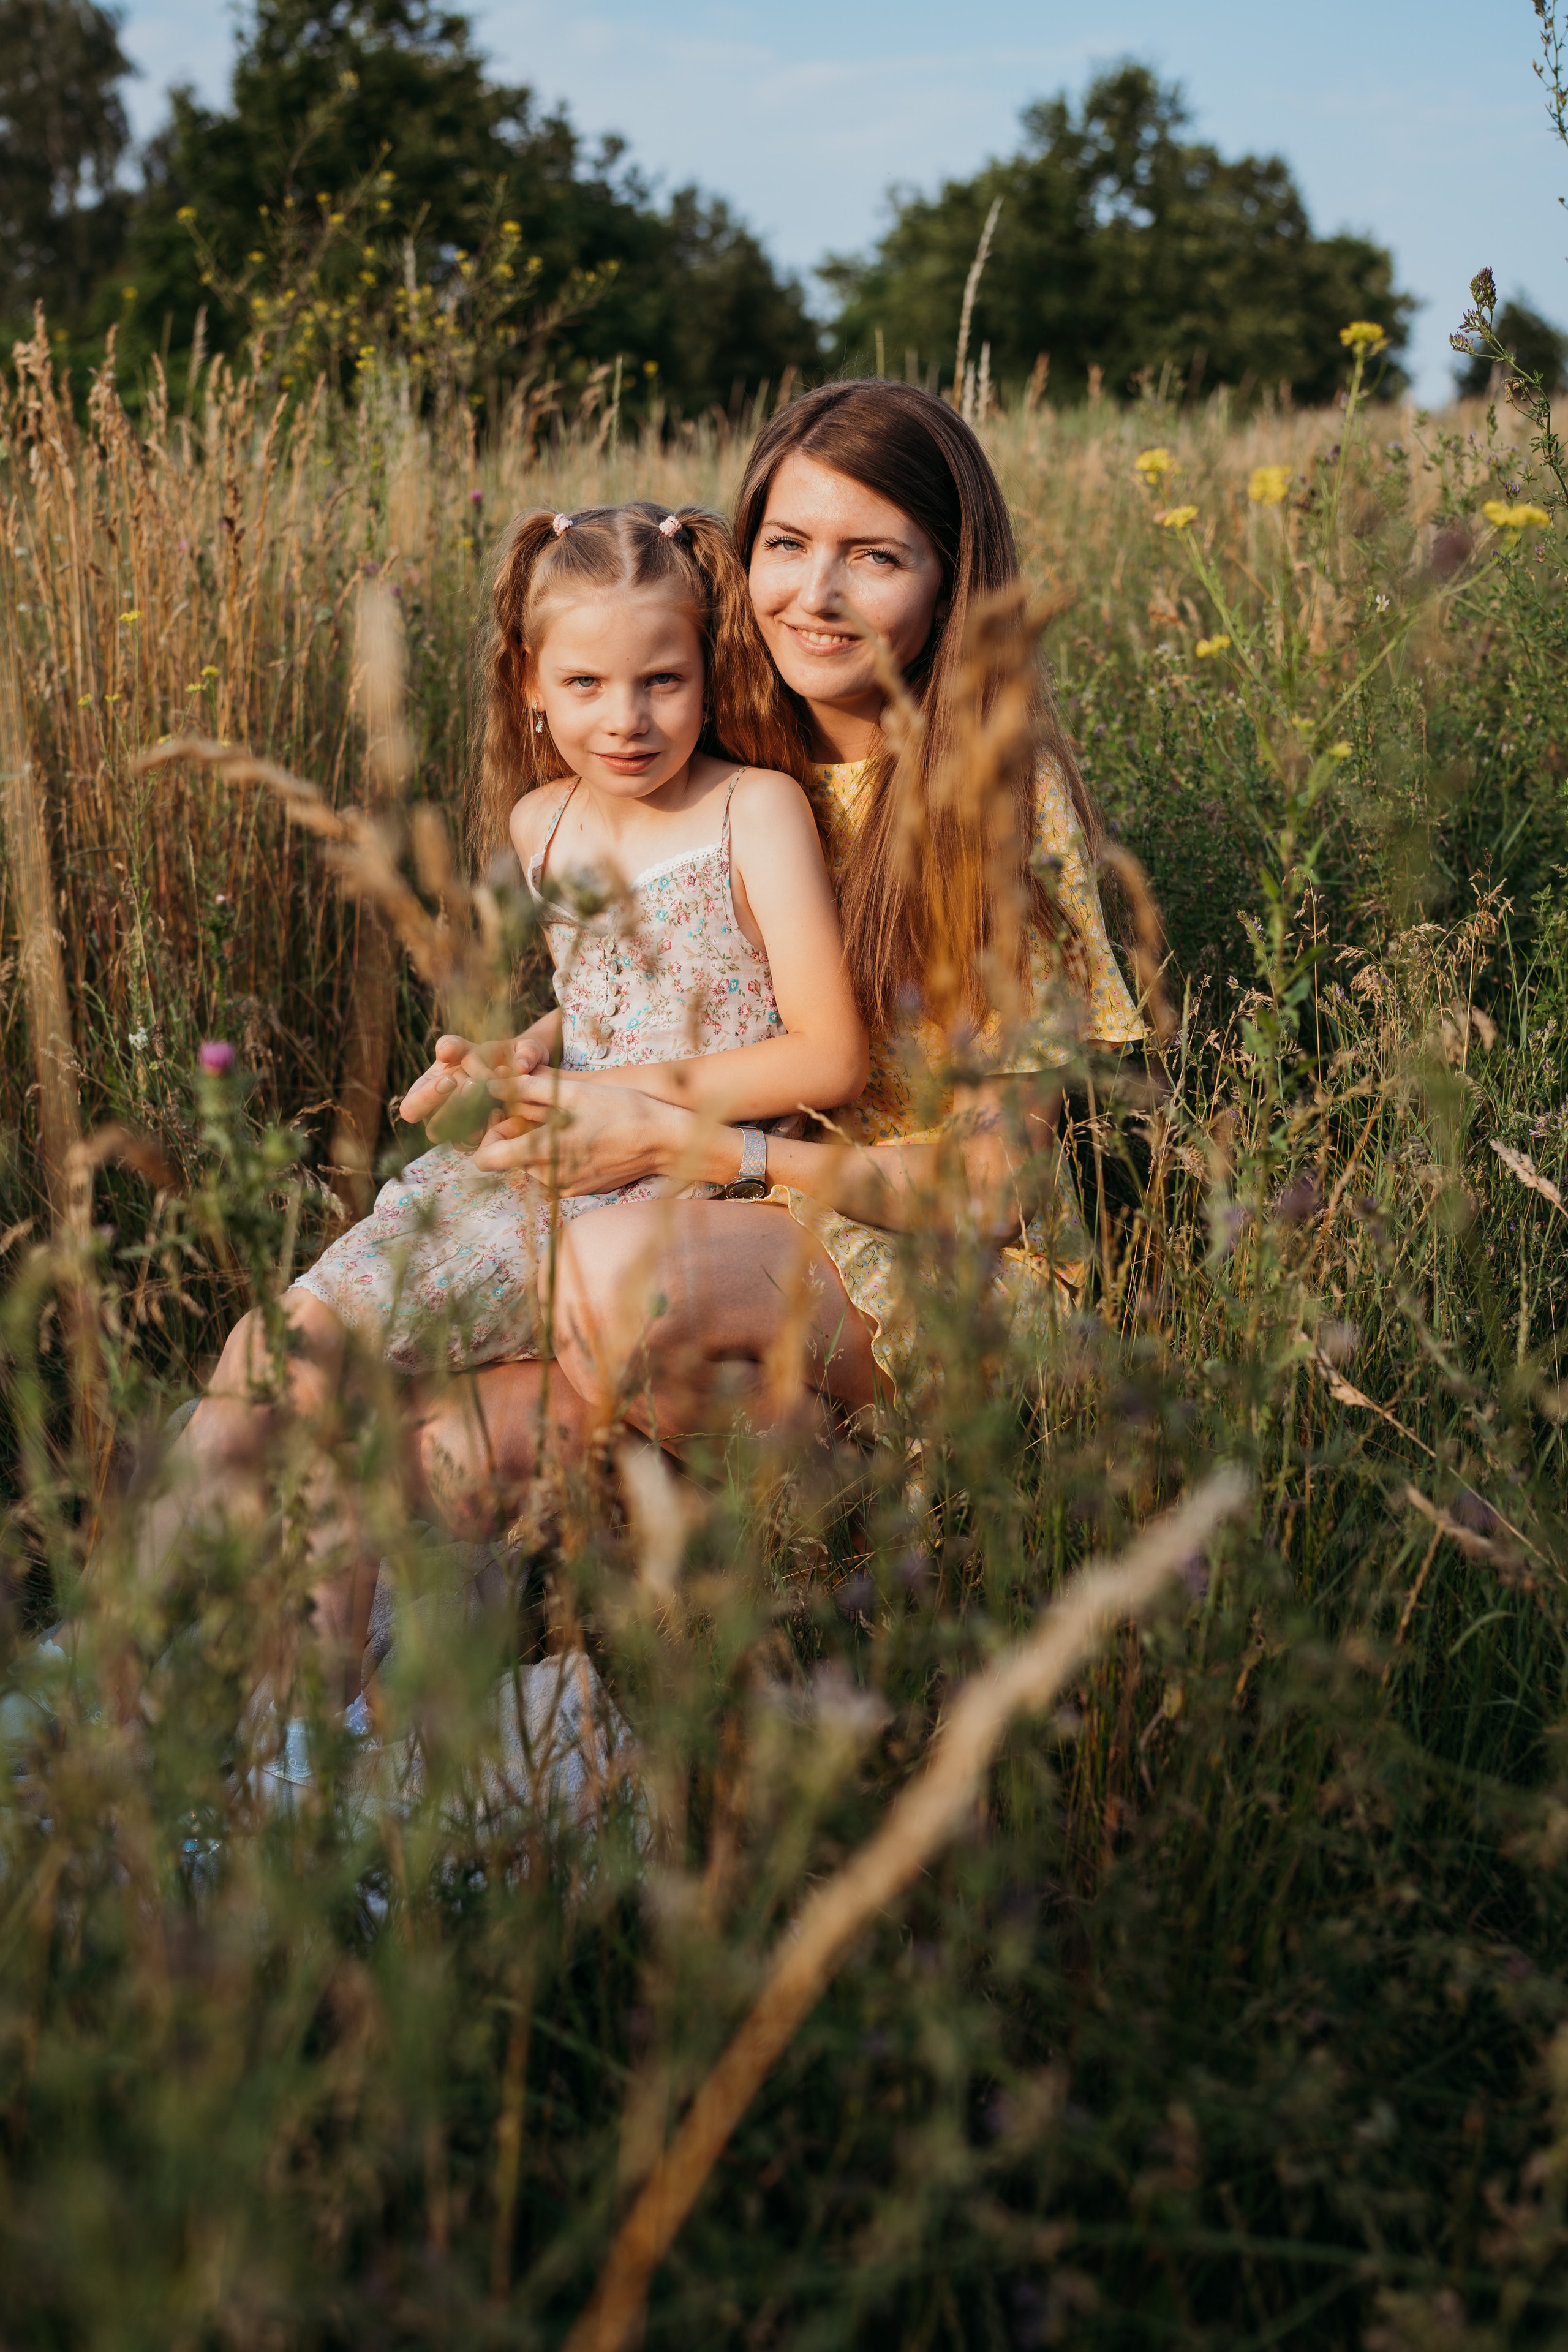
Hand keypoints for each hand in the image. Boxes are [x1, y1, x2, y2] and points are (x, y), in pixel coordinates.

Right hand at [399, 1025, 555, 1139]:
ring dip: (474, 1121)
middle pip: (434, 1130)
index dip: (426, 1099)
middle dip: (454, 1108)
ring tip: (493, 1095)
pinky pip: (482, 1145)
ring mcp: (460, 1134)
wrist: (511, 1068)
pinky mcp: (482, 1141)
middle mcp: (438, 1121)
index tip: (449, 1079)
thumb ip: (452, 1045)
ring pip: (459, 1141)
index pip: (410, 1110)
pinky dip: (492, 1128)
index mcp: (423, 1098)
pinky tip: (502, 1109)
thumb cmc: (476, 1055)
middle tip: (474, 1084)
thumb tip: (444, 1053)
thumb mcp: (465, 1046)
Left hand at [473, 1071, 687, 1194]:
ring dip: (542, 1143)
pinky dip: (561, 1154)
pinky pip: (557, 1172)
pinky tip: (585, 1135)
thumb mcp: (573, 1093)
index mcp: (541, 1154)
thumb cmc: (622, 1111)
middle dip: (520, 1135)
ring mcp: (567, 1188)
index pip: (487, 1159)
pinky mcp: (582, 1190)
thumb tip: (491, 1086)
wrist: (665, 1141)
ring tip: (570, 1119)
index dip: (489, 1136)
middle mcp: (549, 1178)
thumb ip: (526, 1090)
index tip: (507, 1117)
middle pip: (512, 1159)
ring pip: (535, 1165)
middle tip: (544, 1109)